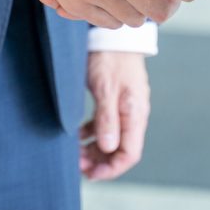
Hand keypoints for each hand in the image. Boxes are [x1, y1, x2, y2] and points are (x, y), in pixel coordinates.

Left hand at [82, 51, 149, 180]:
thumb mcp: (105, 89)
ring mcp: (125, 108)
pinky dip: (93, 134)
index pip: (130, 154)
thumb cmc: (109, 59)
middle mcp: (133, 114)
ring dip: (95, 149)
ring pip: (112, 139)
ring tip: (75, 153)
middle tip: (76, 164)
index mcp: (135, 114)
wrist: (113, 35)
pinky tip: (78, 135)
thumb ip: (107, 119)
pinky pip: (106, 126)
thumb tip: (109, 148)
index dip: (111, 169)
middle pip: (120, 149)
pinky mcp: (116, 101)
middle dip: (100, 161)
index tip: (90, 174)